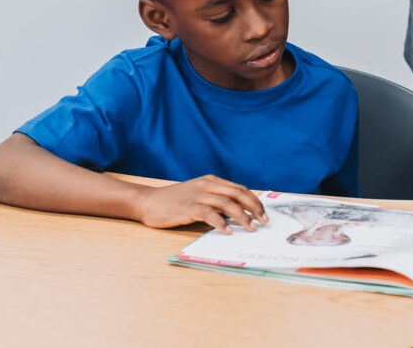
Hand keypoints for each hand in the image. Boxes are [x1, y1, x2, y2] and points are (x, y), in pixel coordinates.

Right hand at [133, 175, 268, 233]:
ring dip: (241, 217)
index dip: (254, 201)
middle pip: (238, 194)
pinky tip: (228, 231)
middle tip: (263, 221)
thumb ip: (215, 200)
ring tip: (250, 228)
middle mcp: (207, 185)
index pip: (240, 189)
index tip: (264, 214)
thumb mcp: (198, 195)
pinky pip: (209, 213)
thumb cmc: (174, 202)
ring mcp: (197, 195)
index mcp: (212, 181)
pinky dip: (221, 222)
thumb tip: (238, 214)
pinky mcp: (187, 207)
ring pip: (226, 203)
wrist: (148, 202)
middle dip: (253, 208)